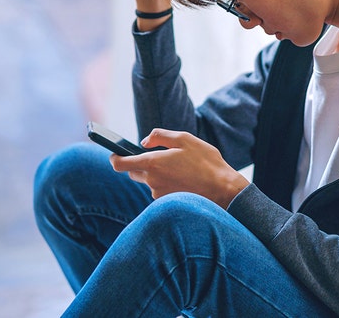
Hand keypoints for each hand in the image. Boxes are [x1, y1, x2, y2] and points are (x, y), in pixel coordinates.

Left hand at [110, 129, 249, 208]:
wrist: (224, 190)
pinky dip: (166, 184)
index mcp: (152, 163)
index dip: (114, 158)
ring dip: (156, 174)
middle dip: (140, 164)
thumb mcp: (185, 139)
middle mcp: (152, 181)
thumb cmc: (206, 162)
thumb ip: (159, 136)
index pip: (120, 164)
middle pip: (133, 172)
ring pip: (148, 181)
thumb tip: (143, 142)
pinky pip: (159, 190)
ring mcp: (158, 194)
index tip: (115, 154)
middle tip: (158, 156)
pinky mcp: (167, 202)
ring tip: (178, 168)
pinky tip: (183, 179)